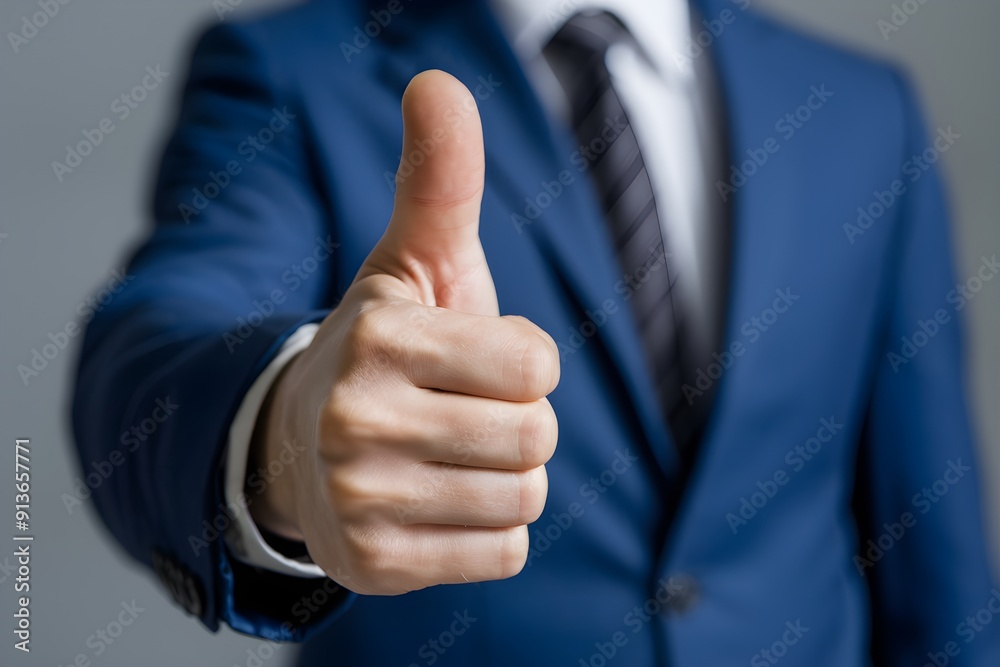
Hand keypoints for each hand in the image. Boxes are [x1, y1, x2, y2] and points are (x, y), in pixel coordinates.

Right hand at [250, 70, 560, 594]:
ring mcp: (361, 499)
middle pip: (537, 435)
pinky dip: (490, 530)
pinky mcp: (374, 564)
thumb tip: (437, 79)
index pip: (537, 363)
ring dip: (507, 477)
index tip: (475, 359)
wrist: (301, 444)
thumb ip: (439, 178)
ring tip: (446, 456)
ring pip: (525, 499)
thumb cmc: (386, 348)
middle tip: (461, 412)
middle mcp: (358, 419)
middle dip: (520, 422)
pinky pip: (505, 554)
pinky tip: (436, 504)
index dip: (523, 360)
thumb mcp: (412, 261)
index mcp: (379, 335)